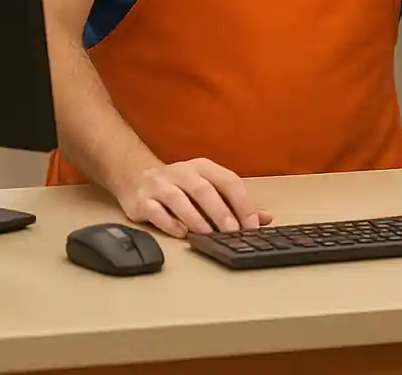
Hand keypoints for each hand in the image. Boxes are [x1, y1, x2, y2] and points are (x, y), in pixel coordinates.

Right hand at [116, 157, 272, 238]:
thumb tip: (265, 218)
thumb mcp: (208, 187)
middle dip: (220, 211)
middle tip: (233, 231)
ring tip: (208, 234)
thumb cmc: (180, 186)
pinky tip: (181, 234)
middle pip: (204, 190)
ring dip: (195, 218)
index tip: (253, 224)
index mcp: (203, 167)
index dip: (242, 202)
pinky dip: (169, 223)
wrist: (136, 177)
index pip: (228, 181)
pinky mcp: (143, 200)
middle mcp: (182, 172)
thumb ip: (234, 203)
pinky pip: (156, 212)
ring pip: (179, 199)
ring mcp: (161, 185)